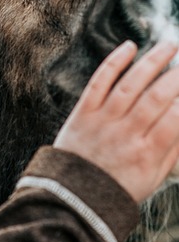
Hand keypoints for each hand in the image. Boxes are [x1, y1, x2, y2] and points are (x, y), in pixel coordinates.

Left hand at [54, 41, 178, 202]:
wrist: (72, 195)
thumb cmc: (118, 187)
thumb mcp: (152, 180)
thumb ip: (171, 153)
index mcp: (147, 154)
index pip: (174, 120)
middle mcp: (126, 134)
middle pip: (155, 98)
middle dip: (176, 77)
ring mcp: (103, 120)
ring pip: (130, 84)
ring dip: (152, 61)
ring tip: (170, 45)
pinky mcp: (84, 111)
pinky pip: (100, 82)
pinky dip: (115, 62)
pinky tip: (130, 46)